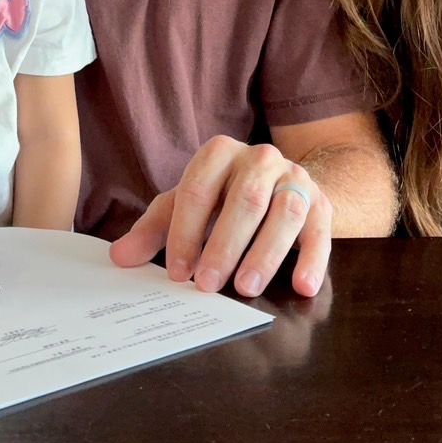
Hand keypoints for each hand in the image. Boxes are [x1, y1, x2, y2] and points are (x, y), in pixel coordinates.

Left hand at [109, 136, 330, 298]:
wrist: (281, 184)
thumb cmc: (224, 198)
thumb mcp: (189, 206)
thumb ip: (156, 229)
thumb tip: (119, 257)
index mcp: (219, 153)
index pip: (198, 189)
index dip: (185, 232)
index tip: (177, 272)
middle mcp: (260, 158)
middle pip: (244, 200)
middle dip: (224, 245)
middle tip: (207, 286)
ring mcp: (295, 178)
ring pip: (284, 212)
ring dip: (265, 253)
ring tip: (246, 288)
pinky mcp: (322, 202)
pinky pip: (321, 229)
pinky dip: (313, 259)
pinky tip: (302, 286)